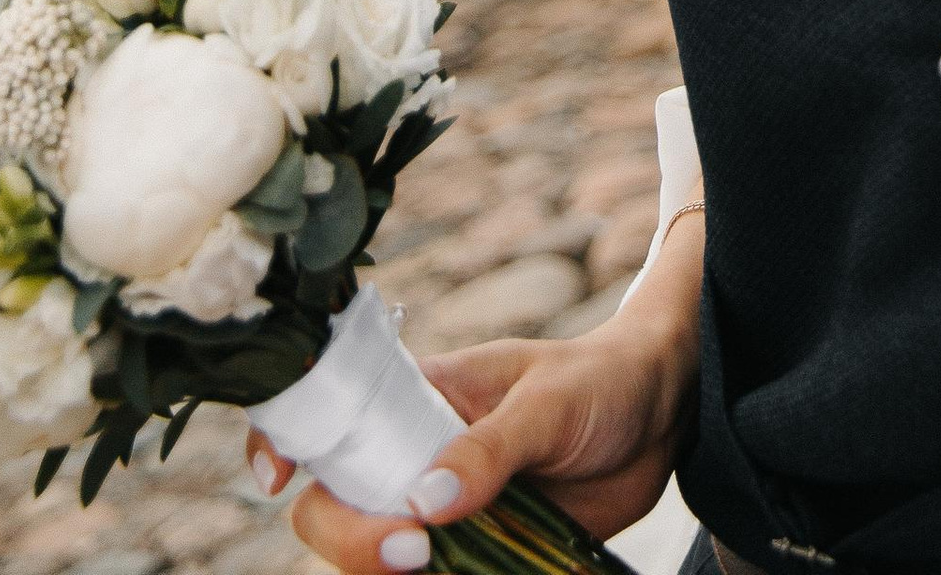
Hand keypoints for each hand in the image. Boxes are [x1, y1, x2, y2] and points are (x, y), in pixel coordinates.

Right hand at [252, 218, 703, 570]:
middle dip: (350, 538)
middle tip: (411, 551)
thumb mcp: (550, 403)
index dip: (284, 441)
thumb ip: (491, 448)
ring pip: (374, 559)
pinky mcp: (475, 553)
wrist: (662, 418)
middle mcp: (415, 456)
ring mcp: (441, 511)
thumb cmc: (601, 384)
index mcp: (420, 398)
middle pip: (335, 507)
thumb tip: (423, 503)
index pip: (328, 412)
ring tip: (438, 569)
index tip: (278, 479)